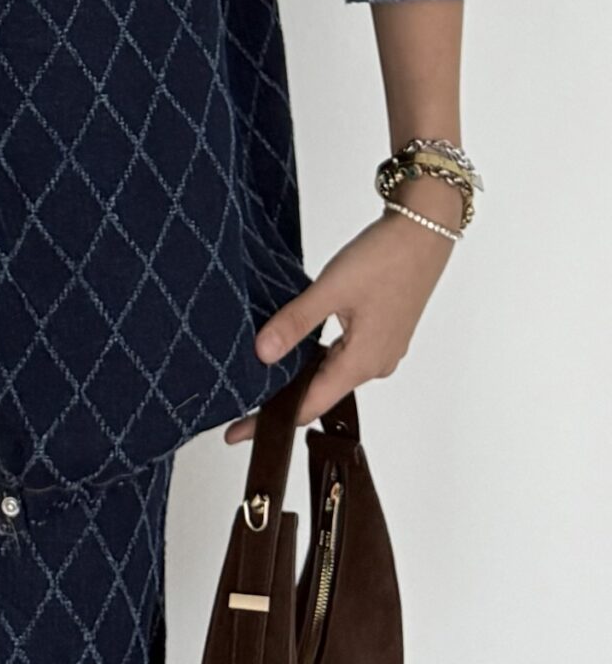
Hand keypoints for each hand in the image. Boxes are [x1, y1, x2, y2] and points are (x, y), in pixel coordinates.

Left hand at [222, 174, 463, 442]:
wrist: (425, 231)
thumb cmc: (387, 258)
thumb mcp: (331, 289)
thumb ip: (295, 322)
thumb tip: (262, 353)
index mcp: (362, 363)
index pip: (307, 407)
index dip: (270, 419)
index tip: (238, 433)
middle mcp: (374, 364)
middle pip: (320, 393)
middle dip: (282, 397)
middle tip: (244, 399)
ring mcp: (381, 349)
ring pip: (332, 371)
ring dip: (302, 372)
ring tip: (267, 370)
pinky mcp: (383, 332)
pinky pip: (345, 354)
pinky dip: (320, 353)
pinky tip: (301, 341)